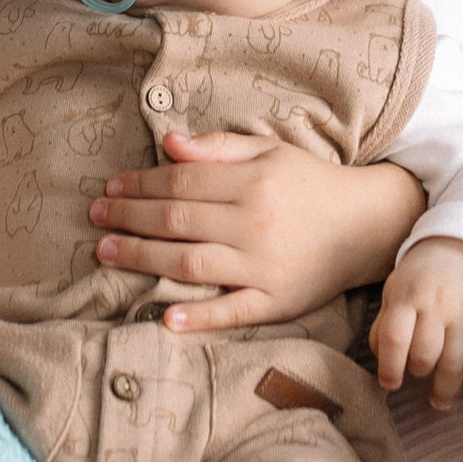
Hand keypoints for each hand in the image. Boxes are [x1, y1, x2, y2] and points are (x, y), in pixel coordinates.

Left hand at [91, 133, 422, 333]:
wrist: (367, 225)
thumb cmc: (309, 183)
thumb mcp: (270, 151)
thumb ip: (218, 148)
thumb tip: (168, 144)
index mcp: (253, 182)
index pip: (181, 183)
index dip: (140, 185)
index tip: (110, 188)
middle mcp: (255, 224)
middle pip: (177, 222)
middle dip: (130, 219)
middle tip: (95, 219)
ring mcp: (265, 267)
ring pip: (192, 264)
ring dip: (144, 259)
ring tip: (108, 254)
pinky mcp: (278, 302)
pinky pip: (233, 312)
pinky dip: (199, 317)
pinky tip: (165, 317)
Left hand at [371, 236, 462, 409]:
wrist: (460, 247)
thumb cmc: (419, 281)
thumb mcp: (394, 293)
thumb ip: (384, 327)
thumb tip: (382, 366)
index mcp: (407, 295)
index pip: (394, 338)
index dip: (390, 369)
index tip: (390, 385)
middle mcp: (438, 301)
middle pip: (425, 354)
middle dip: (419, 372)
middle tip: (419, 375)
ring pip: (455, 361)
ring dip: (446, 389)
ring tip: (440, 401)